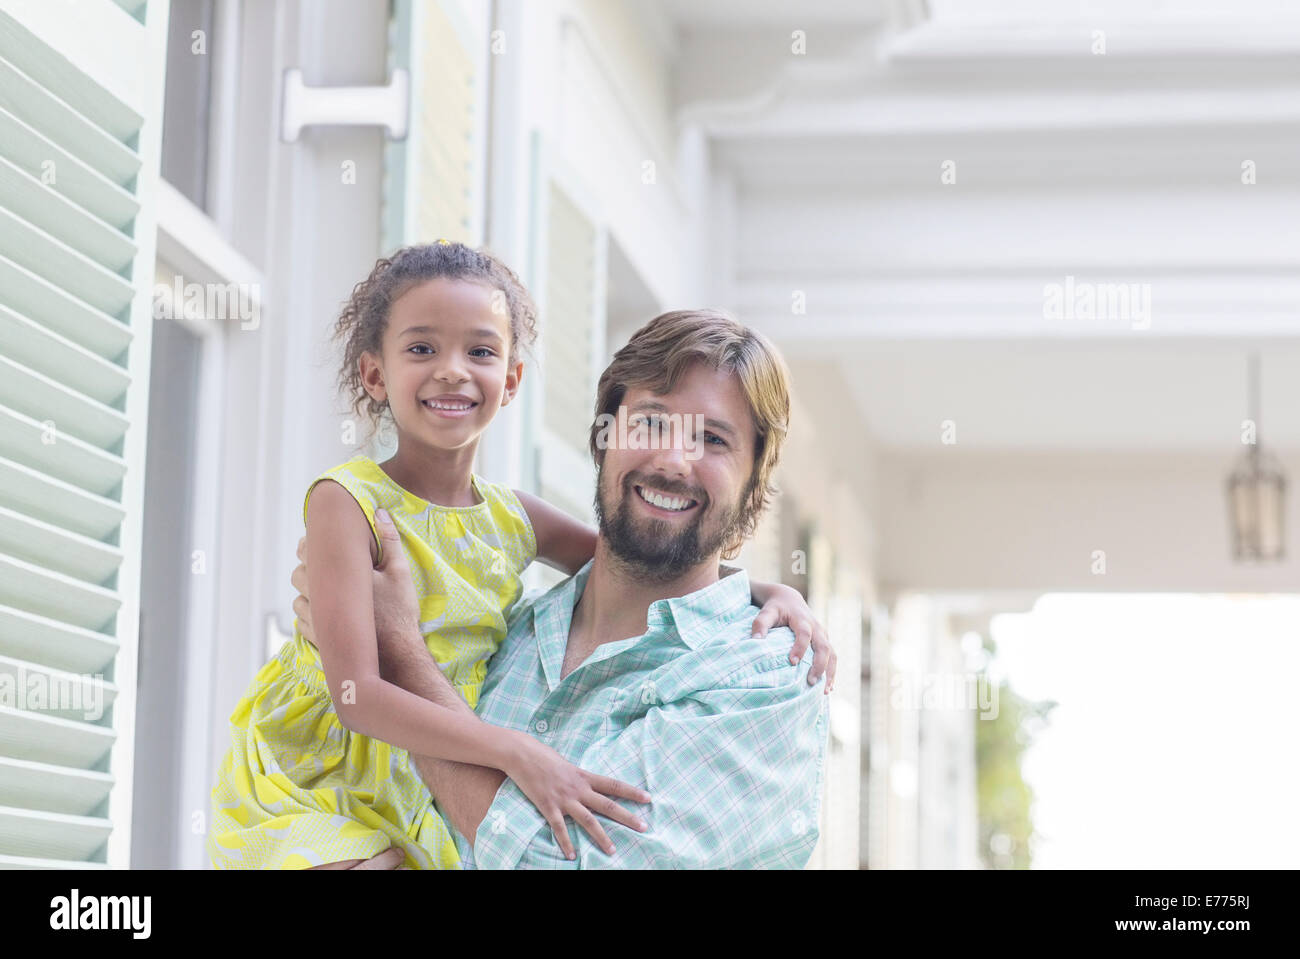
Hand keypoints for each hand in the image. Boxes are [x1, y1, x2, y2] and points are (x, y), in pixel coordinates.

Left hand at [291, 509, 425, 675]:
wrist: (395, 653)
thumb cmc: (398, 611)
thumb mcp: (399, 571)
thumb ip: (389, 539)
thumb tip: (380, 513)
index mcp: (335, 575)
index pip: (307, 551)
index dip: (309, 544)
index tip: (320, 542)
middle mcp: (319, 596)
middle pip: (298, 574)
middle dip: (308, 567)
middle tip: (326, 566)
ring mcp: (316, 618)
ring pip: (298, 598)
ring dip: (308, 591)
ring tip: (328, 590)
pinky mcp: (317, 637)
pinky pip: (301, 620)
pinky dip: (310, 613)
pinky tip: (328, 610)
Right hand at [502, 731, 651, 860]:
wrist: (521, 754)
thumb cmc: (543, 756)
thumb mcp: (567, 763)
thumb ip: (578, 776)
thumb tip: (586, 783)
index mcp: (584, 776)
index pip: (613, 785)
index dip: (632, 792)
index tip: (648, 798)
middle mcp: (578, 788)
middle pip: (608, 805)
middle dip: (627, 817)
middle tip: (644, 827)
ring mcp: (563, 799)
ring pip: (588, 821)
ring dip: (601, 837)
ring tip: (612, 851)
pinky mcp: (548, 807)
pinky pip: (559, 829)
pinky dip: (566, 843)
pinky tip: (571, 856)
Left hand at [749, 582, 837, 692]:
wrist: (789, 599)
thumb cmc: (776, 608)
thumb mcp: (767, 612)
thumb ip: (760, 624)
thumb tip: (755, 640)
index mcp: (802, 619)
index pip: (804, 633)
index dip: (800, 647)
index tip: (792, 662)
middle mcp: (816, 627)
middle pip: (824, 646)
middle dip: (820, 665)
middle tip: (811, 682)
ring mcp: (823, 635)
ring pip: (832, 654)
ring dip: (830, 673)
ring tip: (824, 692)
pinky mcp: (825, 642)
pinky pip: (833, 658)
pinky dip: (832, 673)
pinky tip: (828, 688)